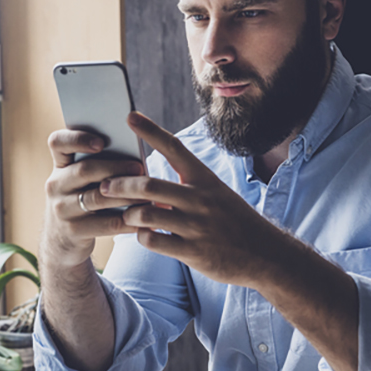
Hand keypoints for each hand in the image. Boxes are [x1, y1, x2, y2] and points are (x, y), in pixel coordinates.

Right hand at [41, 129, 146, 269]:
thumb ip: (98, 165)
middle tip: (140, 168)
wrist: (60, 242)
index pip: (57, 142)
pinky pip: (107, 224)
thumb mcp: (79, 181)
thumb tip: (135, 153)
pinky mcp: (73, 231)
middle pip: (84, 170)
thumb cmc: (81, 201)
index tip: (101, 142)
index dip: (77, 138)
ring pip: (98, 198)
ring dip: (126, 195)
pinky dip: (130, 221)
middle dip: (115, 168)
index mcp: (60, 165)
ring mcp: (62, 209)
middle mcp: (56, 184)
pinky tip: (146, 220)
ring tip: (149, 195)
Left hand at [99, 112, 284, 287]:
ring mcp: (196, 226)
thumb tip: (150, 190)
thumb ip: (184, 190)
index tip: (129, 116)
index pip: (174, 148)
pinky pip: (154, 241)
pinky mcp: (192, 251)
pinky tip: (143, 236)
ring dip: (129, 215)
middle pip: (149, 185)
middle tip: (104, 187)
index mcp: (205, 180)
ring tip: (124, 215)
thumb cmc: (235, 222)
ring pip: (147, 215)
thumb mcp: (216, 196)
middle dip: (121, 185)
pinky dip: (142, 237)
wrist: (266, 255)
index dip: (150, 131)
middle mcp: (199, 199)